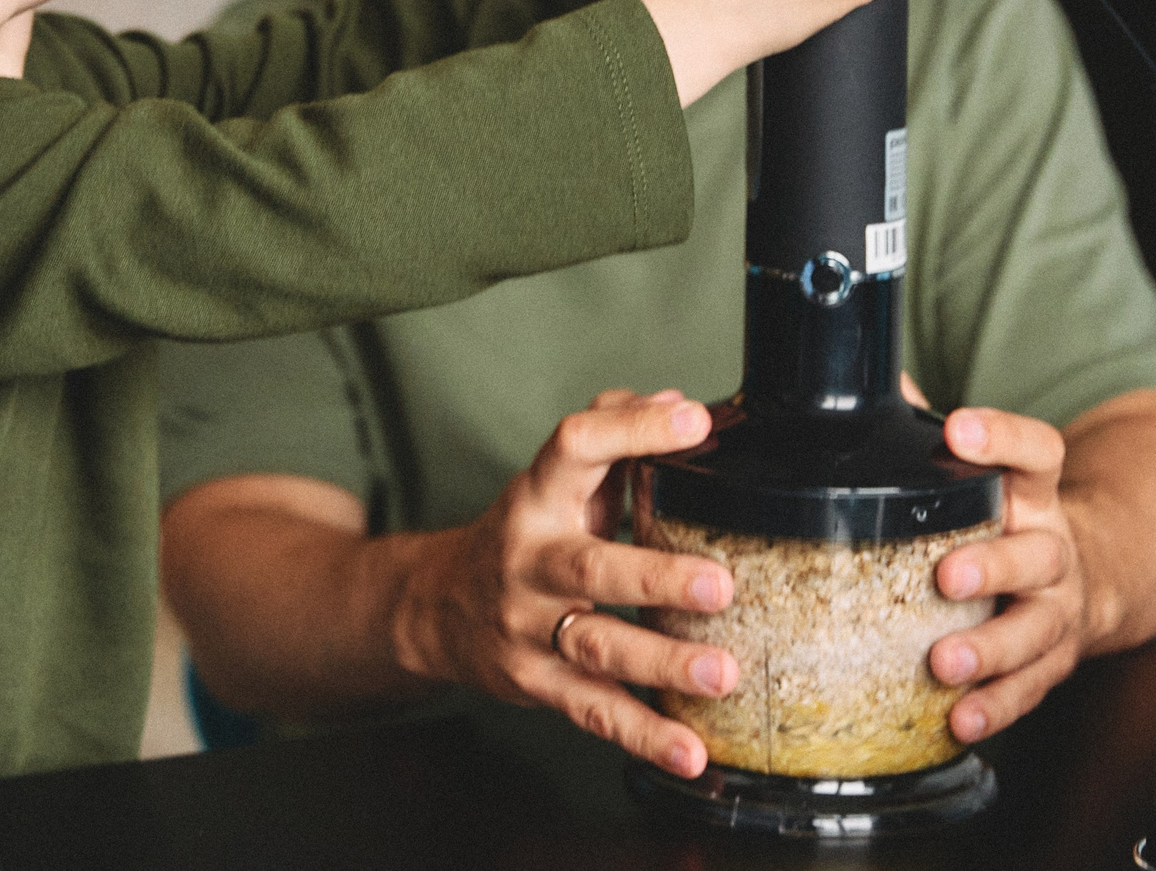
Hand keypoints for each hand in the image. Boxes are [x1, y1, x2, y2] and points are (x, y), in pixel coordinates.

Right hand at [390, 390, 740, 776]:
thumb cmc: (523, 534)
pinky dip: (644, 737)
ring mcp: (530, 627)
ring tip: (720, 673)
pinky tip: (689, 753)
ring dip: (660, 663)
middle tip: (718, 585)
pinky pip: (595, 712)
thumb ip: (612, 430)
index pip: (575, 446)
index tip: (693, 422)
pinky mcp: (538, 684)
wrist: (434, 607)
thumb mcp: (554, 476)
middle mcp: (530, 560)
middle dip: (655, 578)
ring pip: (596, 647)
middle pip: (590, 567)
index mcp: (540, 496)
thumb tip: (678, 403)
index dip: (632, 430)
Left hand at [925, 407, 1090, 741]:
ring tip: (944, 662)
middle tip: (946, 576)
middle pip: (1036, 553)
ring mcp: (1058, 608)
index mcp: (1034, 493)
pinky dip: (996, 707)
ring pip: (1034, 628)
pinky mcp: (1054, 660)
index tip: (960, 430)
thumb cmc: (1009, 518)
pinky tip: (960, 718)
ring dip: (989, 648)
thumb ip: (929, 428)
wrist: (1097, 573)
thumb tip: (873, 380)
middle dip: (993, 565)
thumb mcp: (986, 472)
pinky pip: (1030, 688)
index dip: (1003, 437)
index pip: (1037, 451)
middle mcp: (1053, 547)